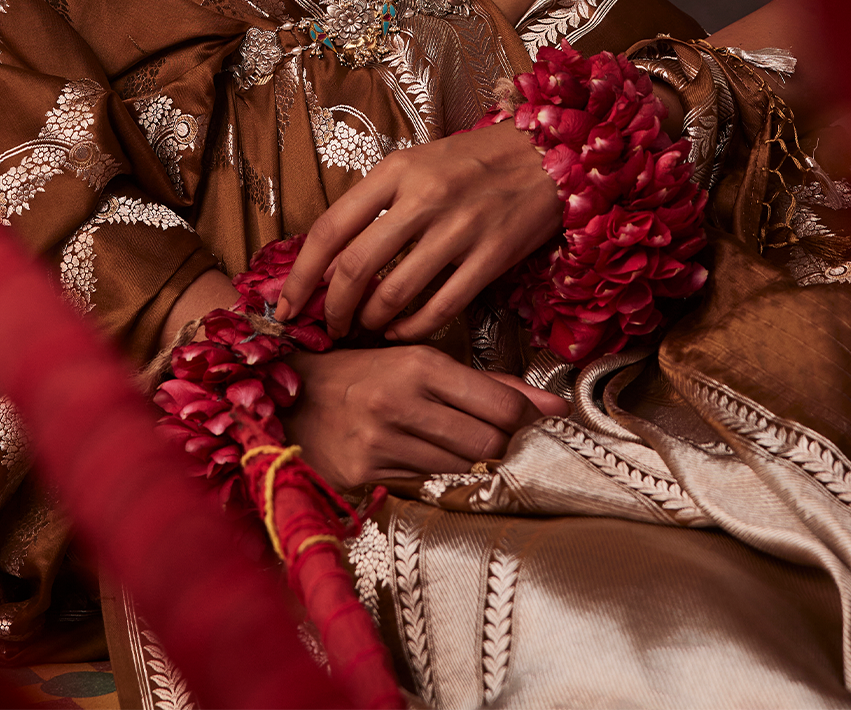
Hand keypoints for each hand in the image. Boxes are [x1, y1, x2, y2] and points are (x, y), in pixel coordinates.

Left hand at [277, 122, 561, 340]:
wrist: (546, 154)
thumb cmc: (472, 161)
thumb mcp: (417, 164)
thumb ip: (377, 205)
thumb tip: (331, 261)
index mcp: (397, 169)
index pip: (331, 227)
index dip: (302, 273)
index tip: (288, 304)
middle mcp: (425, 197)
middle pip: (357, 267)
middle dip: (334, 308)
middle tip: (330, 325)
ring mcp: (459, 229)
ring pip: (395, 293)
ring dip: (372, 321)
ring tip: (369, 325)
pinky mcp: (492, 257)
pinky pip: (441, 307)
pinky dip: (412, 328)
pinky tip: (402, 330)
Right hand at [287, 344, 561, 489]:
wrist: (295, 396)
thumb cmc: (368, 375)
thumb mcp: (423, 364)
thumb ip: (490, 385)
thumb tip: (554, 406)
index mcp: (420, 363)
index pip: (500, 406)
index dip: (529, 423)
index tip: (538, 428)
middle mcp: (400, 400)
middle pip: (487, 445)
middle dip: (505, 451)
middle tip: (503, 447)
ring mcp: (380, 440)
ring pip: (459, 471)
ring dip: (472, 469)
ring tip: (463, 455)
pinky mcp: (364, 473)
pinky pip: (424, 486)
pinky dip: (436, 481)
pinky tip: (427, 465)